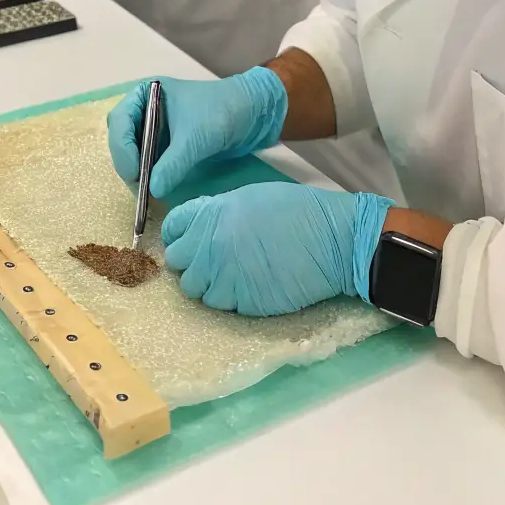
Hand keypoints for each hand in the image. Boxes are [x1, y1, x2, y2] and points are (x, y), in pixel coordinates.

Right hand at [107, 67, 287, 198]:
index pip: (120, 121)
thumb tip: (152, 191)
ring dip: (138, 172)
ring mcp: (157, 128)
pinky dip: (151, 175)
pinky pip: (151, 161)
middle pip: (123, 138)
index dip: (122, 148)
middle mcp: (146, 110)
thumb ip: (172, 164)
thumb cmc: (221, 112)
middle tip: (139, 188)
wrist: (254, 112)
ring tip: (147, 193)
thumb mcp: (195, 138)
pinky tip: (156, 189)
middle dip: (128, 162)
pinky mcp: (169, 144)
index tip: (133, 172)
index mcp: (146, 94)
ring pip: (135, 153)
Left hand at [162, 183, 392, 315]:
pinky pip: (223, 306)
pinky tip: (252, 286)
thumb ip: (217, 213)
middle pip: (178, 263)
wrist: (332, 239)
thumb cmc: (295, 210)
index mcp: (210, 215)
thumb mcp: (248, 197)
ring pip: (197, 291)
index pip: (172, 228)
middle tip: (213, 260)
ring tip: (234, 275)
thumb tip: (201, 227)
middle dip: (192, 262)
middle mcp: (209, 247)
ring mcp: (225, 278)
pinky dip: (232, 299)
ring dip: (210, 284)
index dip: (179, 234)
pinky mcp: (243, 304)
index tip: (189, 239)